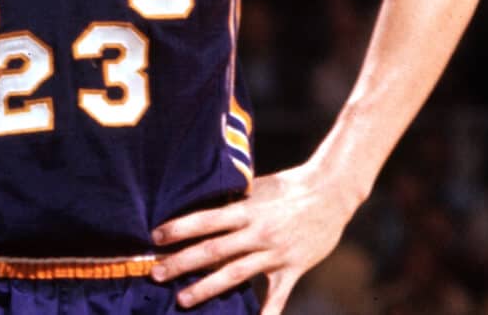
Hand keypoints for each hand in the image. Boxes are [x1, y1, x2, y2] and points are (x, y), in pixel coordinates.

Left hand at [150, 164, 357, 313]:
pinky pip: (277, 296)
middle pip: (214, 250)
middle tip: (156, 272)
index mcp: (247, 209)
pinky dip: (265, 314)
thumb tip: (202, 206)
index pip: (206, 220)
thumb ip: (233, 201)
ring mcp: (275, 253)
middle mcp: (258, 232)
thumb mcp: (257, 187)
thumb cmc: (289, 185)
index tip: (156, 237)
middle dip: (182, 262)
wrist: (331, 192)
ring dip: (207, 287)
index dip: (180, 229)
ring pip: (236, 274)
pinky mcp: (293, 268)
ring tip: (182, 299)